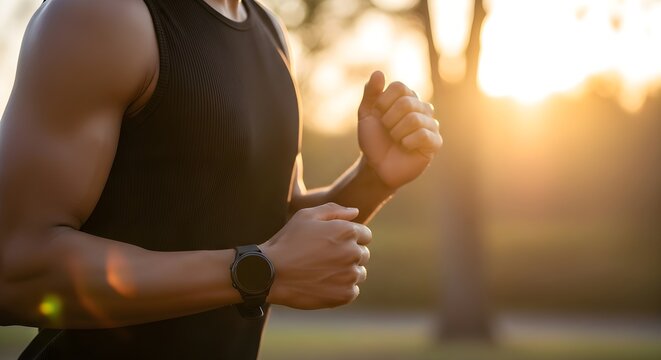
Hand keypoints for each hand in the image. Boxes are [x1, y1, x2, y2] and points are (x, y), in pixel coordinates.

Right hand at [260, 203, 371, 308]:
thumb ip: (333, 210)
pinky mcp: (345, 295)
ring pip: (359, 273)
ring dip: (346, 272)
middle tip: (324, 258)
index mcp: (347, 231)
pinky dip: (340, 289)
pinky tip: (321, 284)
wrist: (270, 273)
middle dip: (348, 254)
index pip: (365, 235)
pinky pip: (352, 291)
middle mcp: (353, 252)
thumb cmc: (287, 242)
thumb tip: (355, 212)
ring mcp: (350, 275)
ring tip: (321, 272)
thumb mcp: (306, 216)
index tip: (332, 244)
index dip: (349, 238)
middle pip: (363, 254)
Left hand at [357, 71, 442, 187]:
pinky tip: (405, 147)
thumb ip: (371, 94)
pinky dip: (407, 142)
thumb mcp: (366, 115)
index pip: (399, 87)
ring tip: (396, 140)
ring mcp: (431, 125)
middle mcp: (422, 108)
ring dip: (397, 132)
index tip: (379, 115)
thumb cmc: (373, 140)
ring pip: (414, 119)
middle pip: (407, 102)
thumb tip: (379, 72)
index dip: (384, 102)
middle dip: (389, 119)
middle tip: (387, 131)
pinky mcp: (435, 143)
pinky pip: (423, 135)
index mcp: (407, 98)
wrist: (376, 167)